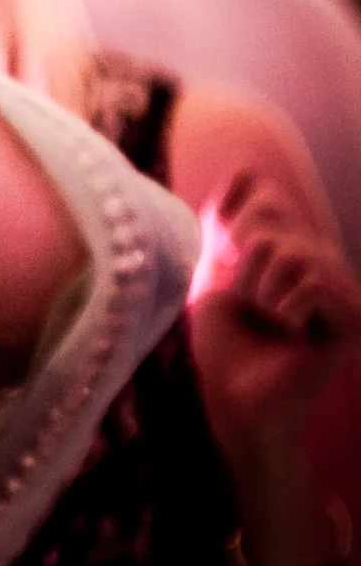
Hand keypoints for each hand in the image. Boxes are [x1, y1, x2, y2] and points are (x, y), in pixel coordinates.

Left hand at [188, 171, 360, 464]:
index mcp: (292, 248)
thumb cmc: (224, 341)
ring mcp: (342, 288)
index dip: (233, 221)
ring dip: (260, 291)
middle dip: (242, 266)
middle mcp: (323, 262)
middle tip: (251, 305)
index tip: (227, 262)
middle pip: (269, 221)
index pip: (266, 194)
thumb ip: (232, 221)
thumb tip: (245, 169)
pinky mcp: (353, 316)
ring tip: (270, 321)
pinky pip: (311, 281)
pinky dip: (284, 307)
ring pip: (288, 251)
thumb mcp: (218, 270)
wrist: (236, 397)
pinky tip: (292, 332)